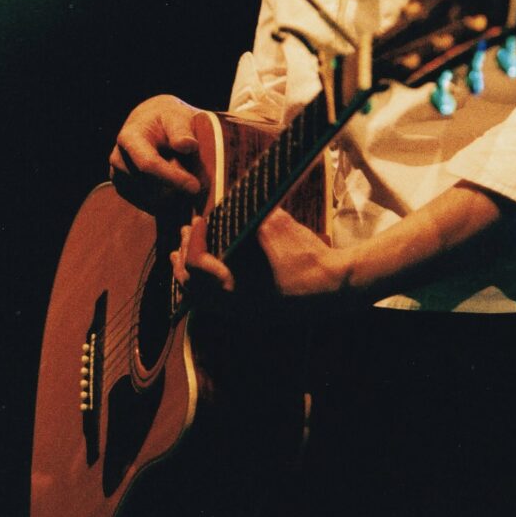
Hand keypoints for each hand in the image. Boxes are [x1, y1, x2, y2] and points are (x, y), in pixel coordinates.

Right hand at [109, 94, 208, 209]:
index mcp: (129, 137)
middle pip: (151, 185)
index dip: (173, 178)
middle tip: (197, 178)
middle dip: (177, 186)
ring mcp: (119, 176)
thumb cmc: (167, 119)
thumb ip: (182, 130)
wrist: (151, 122)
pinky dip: (166, 199)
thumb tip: (187, 145)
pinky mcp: (124, 189)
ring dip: (172, 193)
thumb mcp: (178, 116)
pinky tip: (174, 183)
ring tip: (182, 172)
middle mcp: (119, 159)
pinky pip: (149, 204)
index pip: (148, 164)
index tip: (195, 187)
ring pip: (151, 199)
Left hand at [170, 209, 347, 299]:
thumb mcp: (276, 226)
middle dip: (182, 257)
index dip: (193, 239)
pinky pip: (216, 302)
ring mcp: (241, 313)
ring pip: (200, 298)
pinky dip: (206, 284)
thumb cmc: (306, 256)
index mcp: (234, 286)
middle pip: (190, 286)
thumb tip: (228, 203)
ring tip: (182, 254)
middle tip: (184, 232)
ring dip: (189, 273)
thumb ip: (247, 214)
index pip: (196, 264)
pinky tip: (212, 267)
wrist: (334, 286)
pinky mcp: (251, 313)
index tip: (199, 219)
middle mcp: (232, 305)